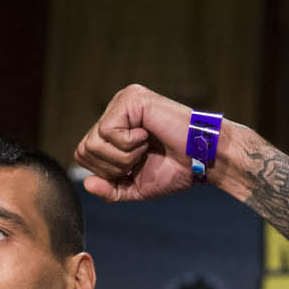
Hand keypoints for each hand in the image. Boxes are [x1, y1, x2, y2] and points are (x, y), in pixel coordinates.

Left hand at [74, 85, 204, 202]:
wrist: (204, 160)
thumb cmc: (177, 169)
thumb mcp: (137, 186)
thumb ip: (111, 189)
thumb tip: (87, 185)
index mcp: (115, 127)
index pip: (85, 154)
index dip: (106, 172)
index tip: (135, 167)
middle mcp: (116, 110)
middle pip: (84, 150)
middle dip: (112, 167)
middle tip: (140, 159)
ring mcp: (122, 101)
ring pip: (93, 142)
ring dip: (122, 156)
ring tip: (145, 148)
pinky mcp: (130, 99)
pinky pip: (107, 131)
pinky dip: (128, 145)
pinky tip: (147, 136)